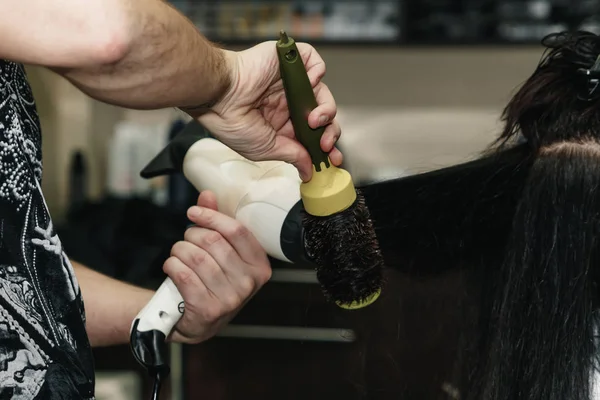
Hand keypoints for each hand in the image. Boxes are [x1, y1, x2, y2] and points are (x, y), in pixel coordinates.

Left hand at [165, 191, 271, 343]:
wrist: (196, 321)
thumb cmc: (211, 282)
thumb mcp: (221, 253)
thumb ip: (216, 223)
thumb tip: (208, 195)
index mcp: (259, 266)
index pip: (237, 231)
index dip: (211, 217)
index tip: (193, 212)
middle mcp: (249, 283)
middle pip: (213, 241)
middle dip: (191, 235)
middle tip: (186, 241)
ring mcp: (230, 299)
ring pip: (195, 257)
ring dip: (179, 251)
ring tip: (178, 255)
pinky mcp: (208, 310)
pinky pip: (183, 274)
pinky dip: (172, 266)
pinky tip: (173, 268)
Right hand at [195, 41, 342, 180]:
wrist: (219, 95)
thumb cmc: (232, 122)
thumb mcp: (266, 148)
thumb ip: (292, 156)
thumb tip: (308, 171)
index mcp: (282, 123)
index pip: (313, 134)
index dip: (325, 146)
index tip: (332, 160)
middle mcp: (288, 102)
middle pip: (323, 116)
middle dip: (330, 132)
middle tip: (324, 144)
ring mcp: (290, 81)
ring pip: (322, 92)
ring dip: (326, 109)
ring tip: (314, 119)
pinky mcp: (289, 61)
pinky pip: (314, 62)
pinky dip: (318, 71)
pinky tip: (309, 84)